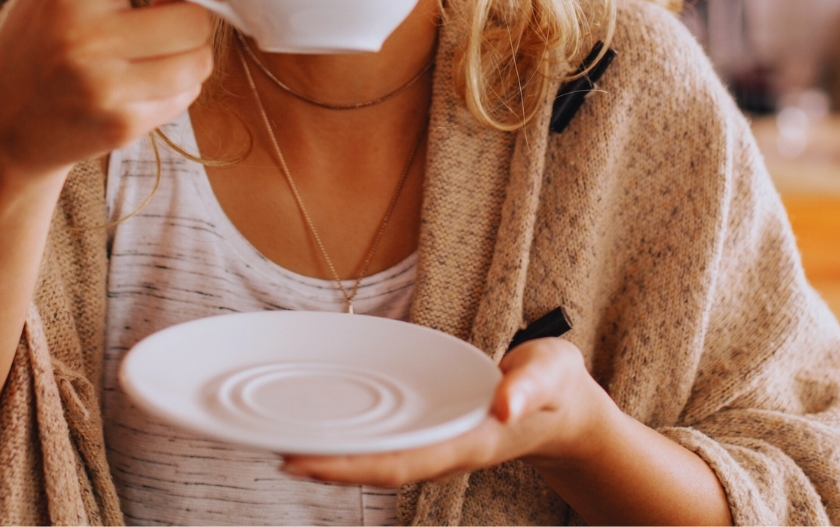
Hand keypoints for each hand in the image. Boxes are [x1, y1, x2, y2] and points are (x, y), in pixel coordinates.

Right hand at [0, 0, 217, 179]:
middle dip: (187, 14)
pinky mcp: (122, 126)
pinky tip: (142, 83)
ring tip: (155, 52)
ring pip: (200, 60)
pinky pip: (186, 96)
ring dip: (188, 54)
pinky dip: (175, 87)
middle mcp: (87, 38)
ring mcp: (106, 87)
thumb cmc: (33, 46)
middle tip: (160, 18)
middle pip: (195, 15)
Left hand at [280, 337, 612, 487]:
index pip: (399, 463)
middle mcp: (446, 450)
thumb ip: (529, 386)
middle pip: (377, 468)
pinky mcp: (435, 432)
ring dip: (335, 456)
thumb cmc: (556, 386)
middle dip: (327, 465)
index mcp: (468, 442)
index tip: (303, 462)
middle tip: (273, 452)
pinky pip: (387, 443)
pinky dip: (353, 441)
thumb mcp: (551, 373)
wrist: (566, 411)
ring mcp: (439, 445)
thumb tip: (504, 403)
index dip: (349, 466)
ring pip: (378, 460)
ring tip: (284, 444)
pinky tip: (327, 428)